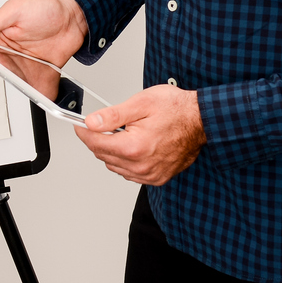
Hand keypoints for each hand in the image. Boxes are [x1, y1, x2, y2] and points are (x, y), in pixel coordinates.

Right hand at [0, 0, 89, 99]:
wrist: (73, 19)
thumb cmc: (46, 9)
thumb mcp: (16, 9)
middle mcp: (9, 51)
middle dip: (0, 71)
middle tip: (6, 69)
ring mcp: (23, 64)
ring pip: (14, 81)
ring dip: (17, 84)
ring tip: (23, 81)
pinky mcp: (39, 73)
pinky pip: (34, 88)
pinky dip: (36, 94)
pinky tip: (39, 92)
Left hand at [74, 84, 202, 184]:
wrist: (202, 120)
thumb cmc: (176, 109)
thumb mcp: (141, 103)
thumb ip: (112, 115)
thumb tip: (91, 122)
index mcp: (134, 147)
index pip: (96, 144)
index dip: (84, 133)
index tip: (79, 126)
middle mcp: (141, 166)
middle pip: (104, 156)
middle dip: (99, 140)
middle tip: (102, 125)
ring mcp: (150, 175)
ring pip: (115, 167)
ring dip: (112, 152)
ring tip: (123, 134)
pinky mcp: (158, 178)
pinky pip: (131, 174)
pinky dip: (126, 162)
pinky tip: (133, 148)